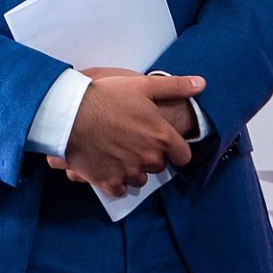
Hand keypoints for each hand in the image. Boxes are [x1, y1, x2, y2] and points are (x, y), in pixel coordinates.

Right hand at [46, 73, 205, 197]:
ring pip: (140, 178)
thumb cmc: (107, 96)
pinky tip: (107, 163)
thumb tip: (201, 83)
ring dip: (134, 168)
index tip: (165, 143)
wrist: (71, 113)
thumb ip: (174, 86)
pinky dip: (116, 180)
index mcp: (161, 136)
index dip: (175, 149)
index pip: (184, 155)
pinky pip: (120, 189)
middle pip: (159, 165)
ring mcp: (129, 172)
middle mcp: (149, 158)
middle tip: (133, 139)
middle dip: (150, 155)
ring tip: (119, 151)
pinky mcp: (109, 182)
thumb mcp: (142, 85)